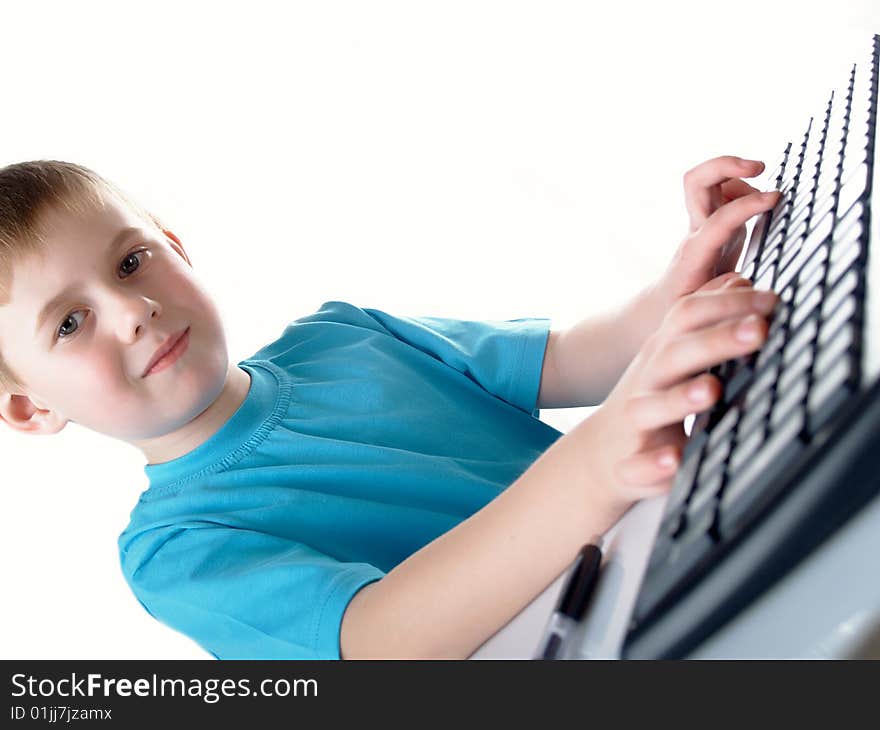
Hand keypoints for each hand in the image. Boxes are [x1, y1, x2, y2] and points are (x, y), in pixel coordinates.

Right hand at [585, 272, 777, 517]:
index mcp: (663, 353)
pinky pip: (639, 465)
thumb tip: (739, 278)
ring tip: (710, 391)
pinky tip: (674, 461)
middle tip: (757, 331)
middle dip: (716, 341)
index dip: (726, 305)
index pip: (688, 316)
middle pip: (675, 354)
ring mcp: (635, 422)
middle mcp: (647, 381)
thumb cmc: (651, 399)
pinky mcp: (630, 464)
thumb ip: (705, 321)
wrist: (603, 454)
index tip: (770, 301)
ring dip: (680, 398)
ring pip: (651, 407)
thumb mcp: (674, 355)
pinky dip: (655, 464)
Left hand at [653, 155, 781, 311]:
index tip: (774, 199)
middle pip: (696, 181)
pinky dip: (744, 188)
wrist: (664, 305)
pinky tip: (758, 206)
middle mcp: (696, 232)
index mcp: (695, 254)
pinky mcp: (713, 222)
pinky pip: (724, 191)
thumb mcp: (701, 309)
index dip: (746, 206)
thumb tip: (743, 283)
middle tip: (759, 168)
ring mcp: (703, 223)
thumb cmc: (685, 308)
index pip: (717, 219)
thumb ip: (722, 296)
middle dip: (726, 164)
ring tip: (763, 197)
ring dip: (738, 176)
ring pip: (710, 180)